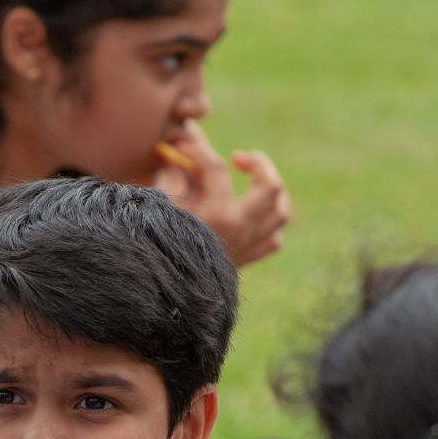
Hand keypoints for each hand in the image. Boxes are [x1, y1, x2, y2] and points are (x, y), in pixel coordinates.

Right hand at [153, 120, 289, 267]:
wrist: (165, 291)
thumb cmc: (157, 245)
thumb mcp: (159, 208)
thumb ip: (171, 179)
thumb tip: (180, 158)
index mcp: (216, 214)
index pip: (216, 169)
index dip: (198, 151)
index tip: (184, 147)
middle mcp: (239, 229)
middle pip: (271, 186)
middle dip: (259, 163)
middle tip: (238, 158)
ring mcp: (248, 246)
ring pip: (280, 213)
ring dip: (271, 192)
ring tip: (253, 182)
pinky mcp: (247, 260)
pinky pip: (273, 239)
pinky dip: (267, 224)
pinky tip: (252, 215)